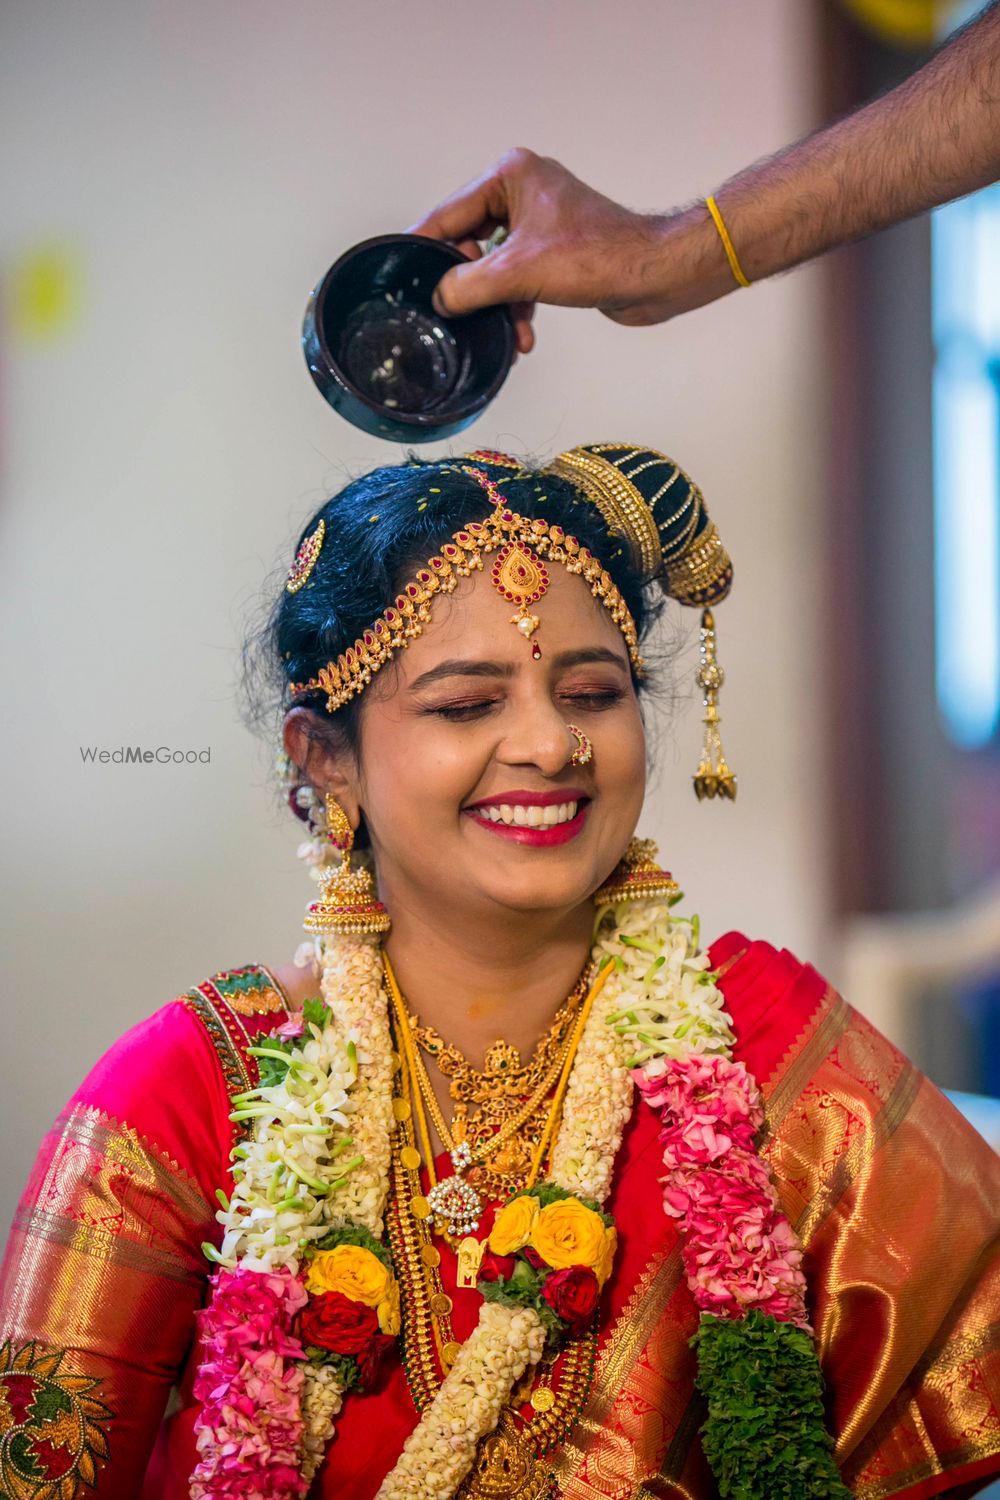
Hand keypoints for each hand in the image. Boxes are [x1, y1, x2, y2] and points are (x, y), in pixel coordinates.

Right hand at [407, 149, 688, 354]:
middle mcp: (523, 192)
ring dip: (497, 305)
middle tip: (459, 312)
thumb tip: (439, 298)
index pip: (449, 214)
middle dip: (469, 286)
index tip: (403, 273)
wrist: (654, 276)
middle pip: (470, 243)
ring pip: (496, 268)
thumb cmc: (599, 256)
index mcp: (510, 176)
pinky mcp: (556, 252)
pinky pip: (520, 280)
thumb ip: (468, 286)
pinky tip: (523, 337)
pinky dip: (518, 308)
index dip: (426, 248)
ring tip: (501, 333)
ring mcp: (540, 222)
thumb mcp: (518, 273)